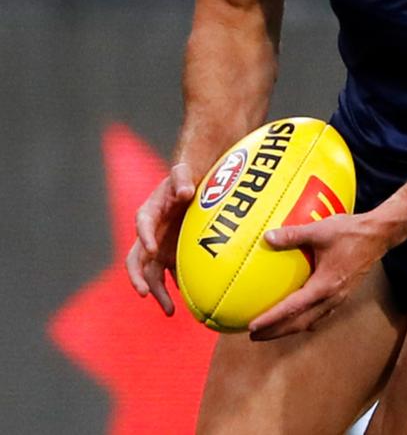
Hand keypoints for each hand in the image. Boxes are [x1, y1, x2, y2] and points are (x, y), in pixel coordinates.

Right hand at [125, 163, 195, 315]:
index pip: (142, 224)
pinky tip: (187, 303)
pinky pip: (169, 276)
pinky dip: (174, 290)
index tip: (152, 249)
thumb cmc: (184, 178)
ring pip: (151, 274)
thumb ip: (182, 178)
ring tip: (169, 311)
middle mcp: (149, 234)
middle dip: (137, 276)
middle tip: (143, 293)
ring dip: (156, 292)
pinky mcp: (170, 256)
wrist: (191, 187)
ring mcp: (158, 248)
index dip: (146, 236)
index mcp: (149, 212)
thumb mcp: (182, 173)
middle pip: (136, 258)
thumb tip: (186, 192)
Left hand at [248, 211, 390, 340]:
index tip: (253, 328)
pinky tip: (297, 312)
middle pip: (300, 323)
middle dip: (276, 332)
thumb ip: (293, 235)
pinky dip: (304, 318)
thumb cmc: (350, 231)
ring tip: (272, 329)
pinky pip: (320, 314)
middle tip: (254, 336)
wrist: (378, 235)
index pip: (293, 309)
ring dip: (289, 328)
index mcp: (325, 286)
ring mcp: (339, 298)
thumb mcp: (319, 230)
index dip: (272, 319)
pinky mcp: (343, 294)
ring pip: (310, 321)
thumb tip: (268, 237)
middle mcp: (332, 298)